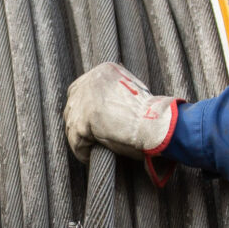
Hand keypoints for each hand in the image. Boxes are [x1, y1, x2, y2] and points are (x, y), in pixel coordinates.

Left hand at [62, 60, 178, 160]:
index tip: (85, 123)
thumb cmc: (150, 114)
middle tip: (84, 139)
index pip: (79, 88)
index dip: (81, 108)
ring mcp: (86, 98)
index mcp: (103, 71)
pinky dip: (81, 150)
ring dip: (79, 139)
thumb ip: (113, 92)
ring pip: (72, 123)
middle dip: (77, 123)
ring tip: (87, 150)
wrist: (156, 124)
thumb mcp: (131, 90)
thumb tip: (99, 106)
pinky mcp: (85, 118)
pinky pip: (76, 139)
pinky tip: (88, 157)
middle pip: (72, 104)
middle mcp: (92, 80)